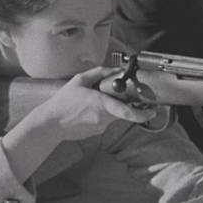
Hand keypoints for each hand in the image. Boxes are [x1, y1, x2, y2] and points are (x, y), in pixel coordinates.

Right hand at [34, 67, 156, 141]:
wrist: (51, 123)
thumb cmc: (64, 102)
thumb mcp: (80, 80)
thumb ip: (100, 72)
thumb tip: (116, 70)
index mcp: (101, 104)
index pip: (126, 112)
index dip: (142, 114)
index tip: (151, 111)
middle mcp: (103, 118)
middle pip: (123, 111)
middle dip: (126, 104)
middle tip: (126, 97)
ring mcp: (100, 126)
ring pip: (114, 115)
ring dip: (111, 108)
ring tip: (94, 101)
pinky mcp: (97, 132)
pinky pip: (106, 121)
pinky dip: (102, 114)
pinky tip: (89, 110)